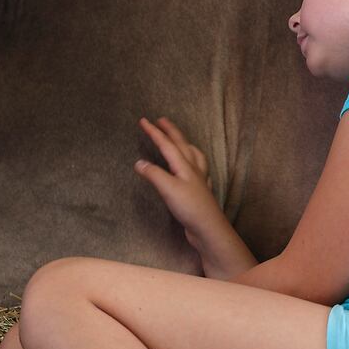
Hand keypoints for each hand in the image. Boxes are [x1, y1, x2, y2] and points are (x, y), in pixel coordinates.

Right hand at [134, 117, 228, 261]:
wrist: (208, 228)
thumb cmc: (189, 207)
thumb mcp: (167, 189)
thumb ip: (153, 174)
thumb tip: (139, 163)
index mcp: (184, 165)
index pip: (167, 144)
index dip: (154, 132)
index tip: (143, 120)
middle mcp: (193, 169)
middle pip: (182, 145)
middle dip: (171, 131)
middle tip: (162, 120)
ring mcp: (199, 180)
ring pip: (194, 156)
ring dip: (185, 144)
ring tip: (181, 140)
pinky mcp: (200, 192)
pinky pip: (200, 170)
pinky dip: (195, 163)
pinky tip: (195, 168)